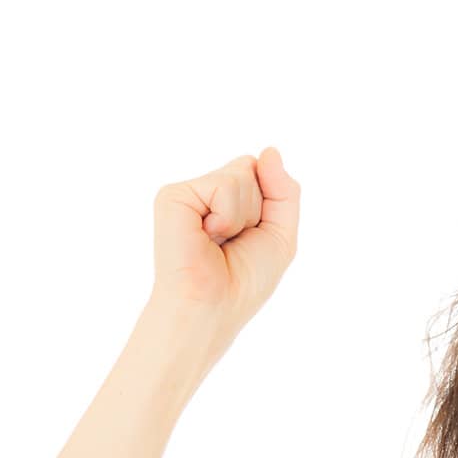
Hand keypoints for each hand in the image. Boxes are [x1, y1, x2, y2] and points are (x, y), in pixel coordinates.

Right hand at [150, 147, 300, 343]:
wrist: (213, 306)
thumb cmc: (244, 281)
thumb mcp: (281, 235)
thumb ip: (284, 191)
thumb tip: (270, 151)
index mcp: (229, 201)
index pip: (263, 173)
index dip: (270, 205)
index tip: (253, 237)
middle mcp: (206, 193)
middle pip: (252, 168)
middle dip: (258, 210)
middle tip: (234, 242)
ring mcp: (189, 193)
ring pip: (241, 175)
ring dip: (244, 216)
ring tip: (219, 241)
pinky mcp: (173, 195)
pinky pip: (223, 186)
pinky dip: (227, 216)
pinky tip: (207, 235)